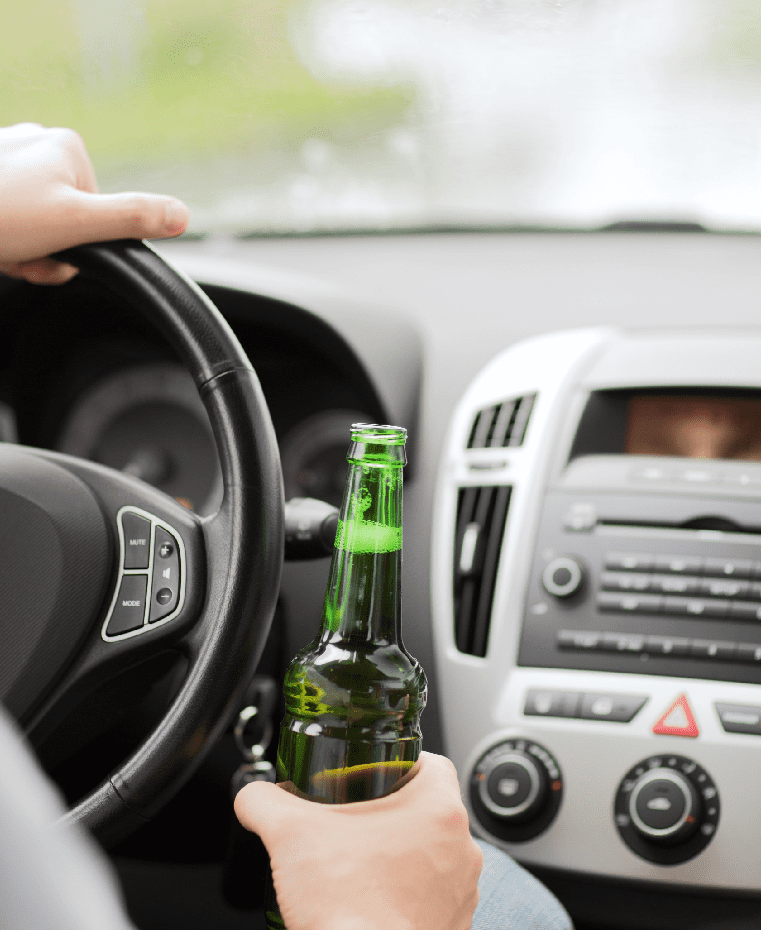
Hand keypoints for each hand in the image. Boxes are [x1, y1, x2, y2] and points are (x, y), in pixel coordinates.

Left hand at [0, 123, 188, 284]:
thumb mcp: (74, 224)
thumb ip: (131, 219)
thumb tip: (183, 216)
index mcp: (68, 148)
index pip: (98, 213)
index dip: (81, 245)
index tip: (55, 251)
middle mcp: (38, 144)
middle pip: (67, 220)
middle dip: (49, 251)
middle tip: (24, 255)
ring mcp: (7, 159)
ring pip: (37, 225)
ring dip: (24, 251)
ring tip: (2, 248)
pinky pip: (10, 219)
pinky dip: (3, 240)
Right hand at [234, 751, 482, 929]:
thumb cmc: (346, 907)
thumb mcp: (289, 835)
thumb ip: (264, 802)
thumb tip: (254, 797)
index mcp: (439, 809)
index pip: (431, 763)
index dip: (400, 763)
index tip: (373, 773)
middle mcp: (462, 849)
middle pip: (431, 809)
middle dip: (393, 811)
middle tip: (356, 820)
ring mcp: (462, 892)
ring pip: (435, 854)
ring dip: (403, 854)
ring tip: (362, 863)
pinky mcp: (453, 926)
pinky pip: (435, 897)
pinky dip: (409, 894)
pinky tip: (373, 899)